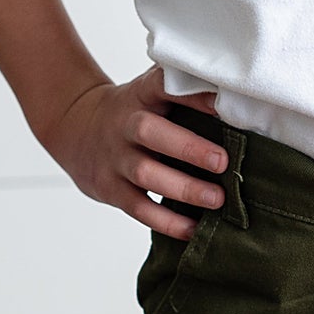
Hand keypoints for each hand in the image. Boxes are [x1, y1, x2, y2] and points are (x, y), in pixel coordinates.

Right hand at [41, 66, 225, 236]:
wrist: (77, 129)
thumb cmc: (133, 113)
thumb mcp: (149, 93)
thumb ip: (182, 93)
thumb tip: (237, 100)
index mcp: (139, 96)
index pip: (161, 85)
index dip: (191, 93)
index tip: (223, 101)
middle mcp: (125, 125)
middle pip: (150, 132)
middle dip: (188, 148)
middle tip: (223, 162)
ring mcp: (116, 159)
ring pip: (146, 174)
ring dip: (184, 188)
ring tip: (217, 199)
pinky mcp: (112, 189)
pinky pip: (139, 208)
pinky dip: (167, 222)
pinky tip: (193, 228)